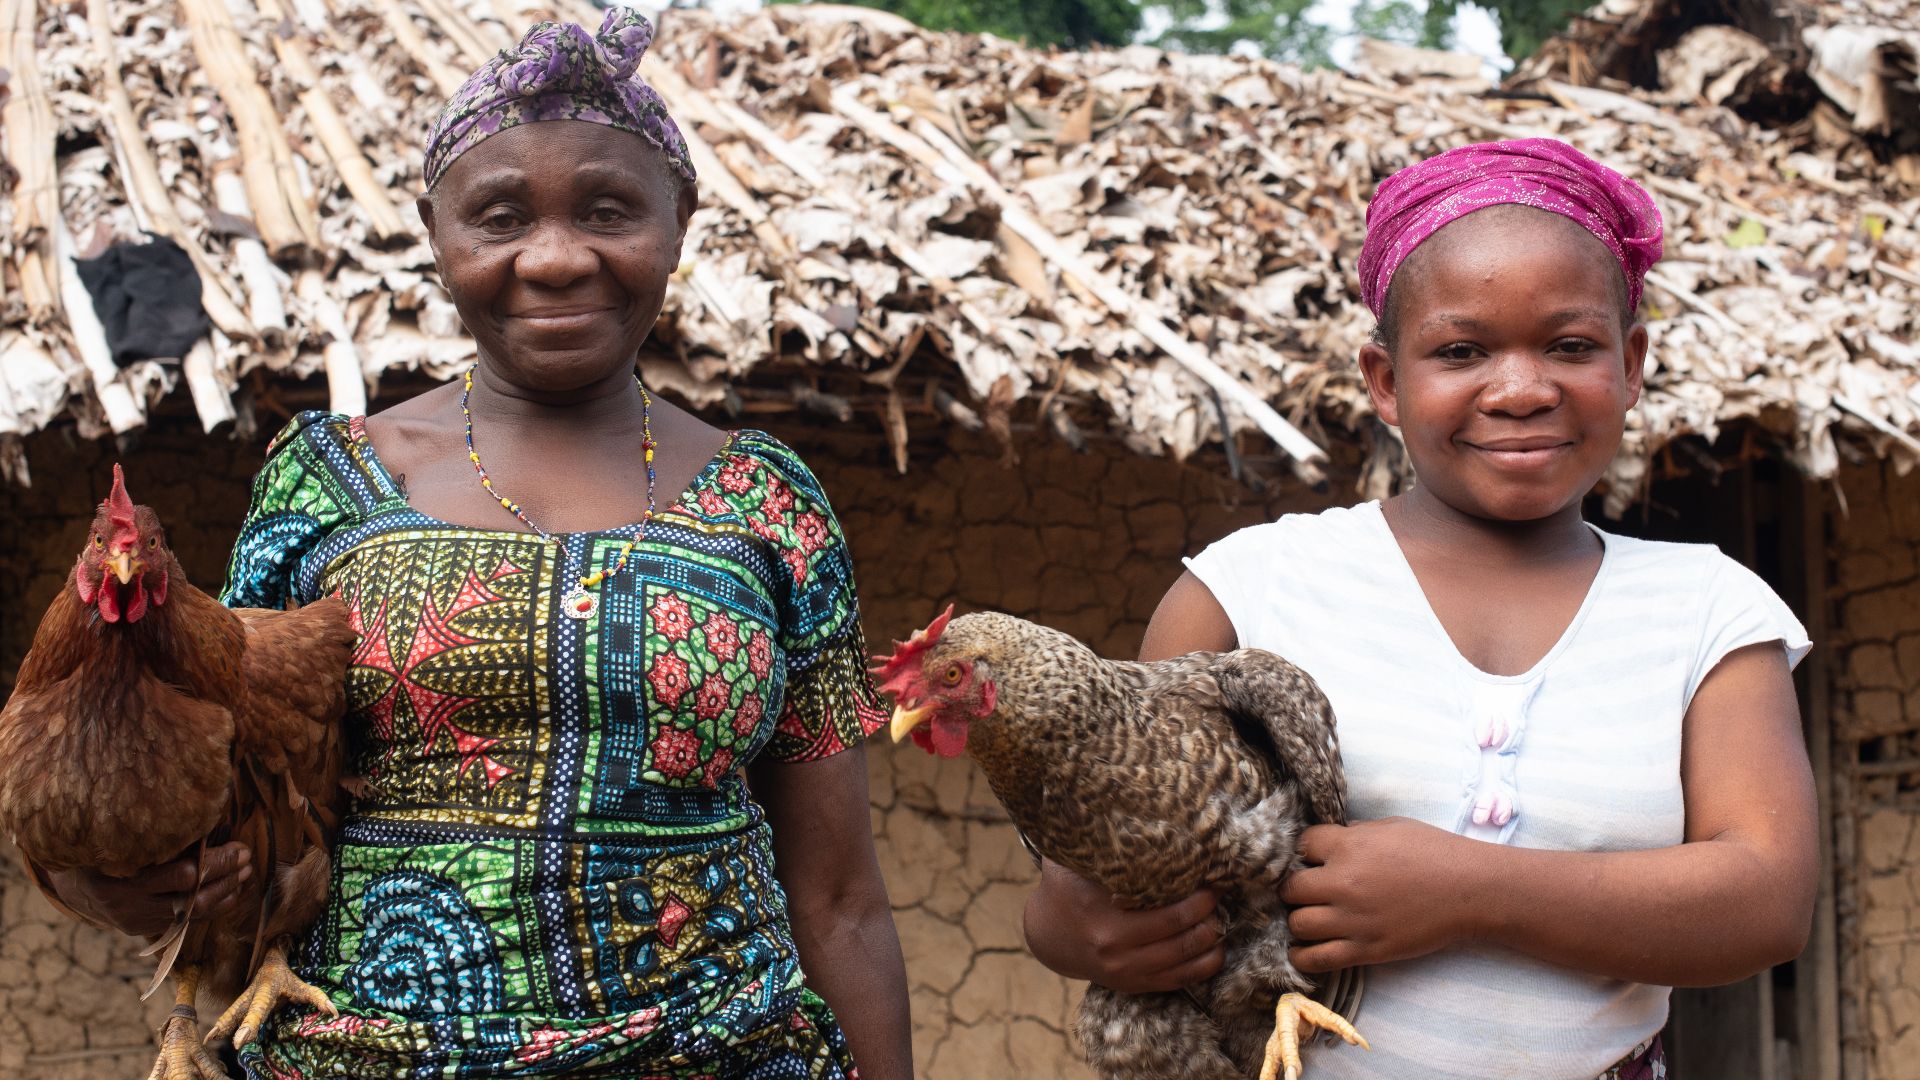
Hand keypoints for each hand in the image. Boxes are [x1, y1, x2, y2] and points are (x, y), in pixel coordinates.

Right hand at [40, 843, 251, 939]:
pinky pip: (183, 922)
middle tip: (247, 858)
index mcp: (124, 874)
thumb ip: (162, 834)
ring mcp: (135, 919)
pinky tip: (231, 894)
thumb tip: (212, 815)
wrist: (74, 883)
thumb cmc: (108, 848)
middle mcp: (129, 903)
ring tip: (246, 874)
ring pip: (191, 913)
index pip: (183, 875)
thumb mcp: (126, 837)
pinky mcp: (140, 930)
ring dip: (224, 893)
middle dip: (225, 876)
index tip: (240, 846)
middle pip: (191, 894)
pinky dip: (211, 908)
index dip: (217, 862)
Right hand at [1023, 857, 1223, 992]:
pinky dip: (1203, 966)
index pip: (1164, 908)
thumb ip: (1092, 837)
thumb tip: (1125, 806)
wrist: (1048, 936)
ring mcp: (1124, 970)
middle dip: (1208, 912)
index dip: (1197, 895)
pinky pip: (1179, 980)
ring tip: (1221, 916)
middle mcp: (1113, 944)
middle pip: (1180, 932)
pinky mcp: (1133, 984)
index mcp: (1100, 910)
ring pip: (1184, 958)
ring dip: (1211, 938)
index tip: (1212, 877)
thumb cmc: (1066, 888)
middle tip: (1219, 893)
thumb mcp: (1070, 860)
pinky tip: (1216, 948)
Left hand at [1281, 818, 1479, 971]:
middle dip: (1295, 888)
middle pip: (1291, 888)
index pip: (1301, 845)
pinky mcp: (1365, 949)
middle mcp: (1342, 883)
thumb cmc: (1435, 852)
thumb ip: (1356, 833)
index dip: (1305, 851)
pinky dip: (1303, 956)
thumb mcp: (1391, 827)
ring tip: (1310, 918)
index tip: (1314, 858)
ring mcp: (1352, 920)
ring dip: (1299, 920)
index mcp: (1348, 846)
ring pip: (1297, 924)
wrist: (1470, 891)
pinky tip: (1304, 950)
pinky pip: (1316, 959)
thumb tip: (1335, 839)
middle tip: (1307, 891)